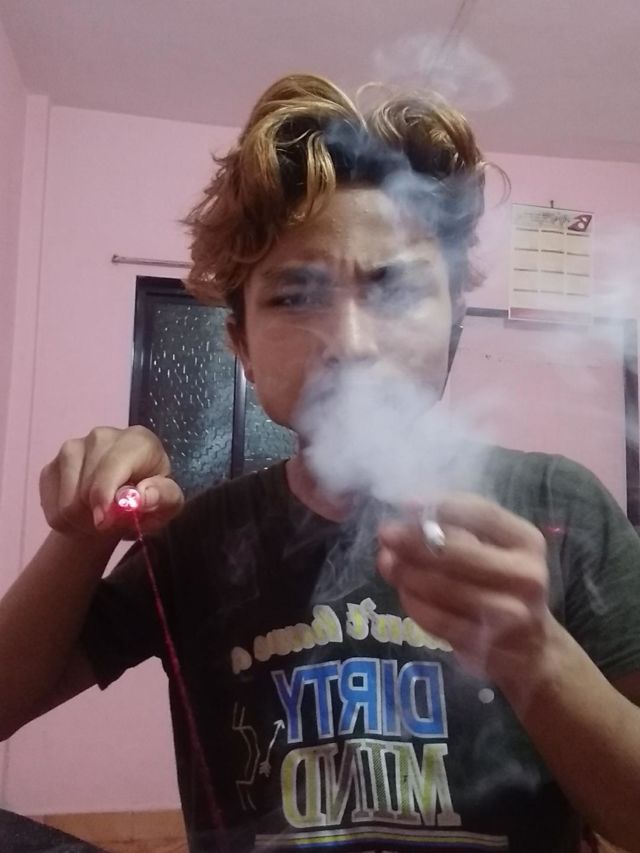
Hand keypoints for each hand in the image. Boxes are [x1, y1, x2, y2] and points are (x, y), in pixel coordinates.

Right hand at [39, 425, 183, 539]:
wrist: (122, 500)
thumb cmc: (151, 498)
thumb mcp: (169, 502)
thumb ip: (162, 497)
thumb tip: (143, 496)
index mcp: (137, 440)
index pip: (112, 466)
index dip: (104, 496)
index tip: (104, 522)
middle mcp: (102, 436)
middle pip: (87, 488)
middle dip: (99, 516)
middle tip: (114, 524)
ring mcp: (72, 448)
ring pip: (67, 502)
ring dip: (82, 522)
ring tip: (100, 518)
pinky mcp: (51, 465)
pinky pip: (51, 507)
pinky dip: (65, 521)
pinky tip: (83, 514)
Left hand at [377, 494, 556, 691]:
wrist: (533, 650)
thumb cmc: (504, 586)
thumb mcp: (498, 550)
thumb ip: (461, 528)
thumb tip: (409, 510)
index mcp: (527, 542)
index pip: (482, 513)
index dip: (441, 506)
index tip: (406, 504)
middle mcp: (525, 575)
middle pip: (456, 550)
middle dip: (413, 540)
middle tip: (385, 534)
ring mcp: (508, 614)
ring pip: (441, 586)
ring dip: (406, 572)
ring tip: (388, 563)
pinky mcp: (486, 644)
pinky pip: (436, 618)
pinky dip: (413, 602)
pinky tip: (404, 592)